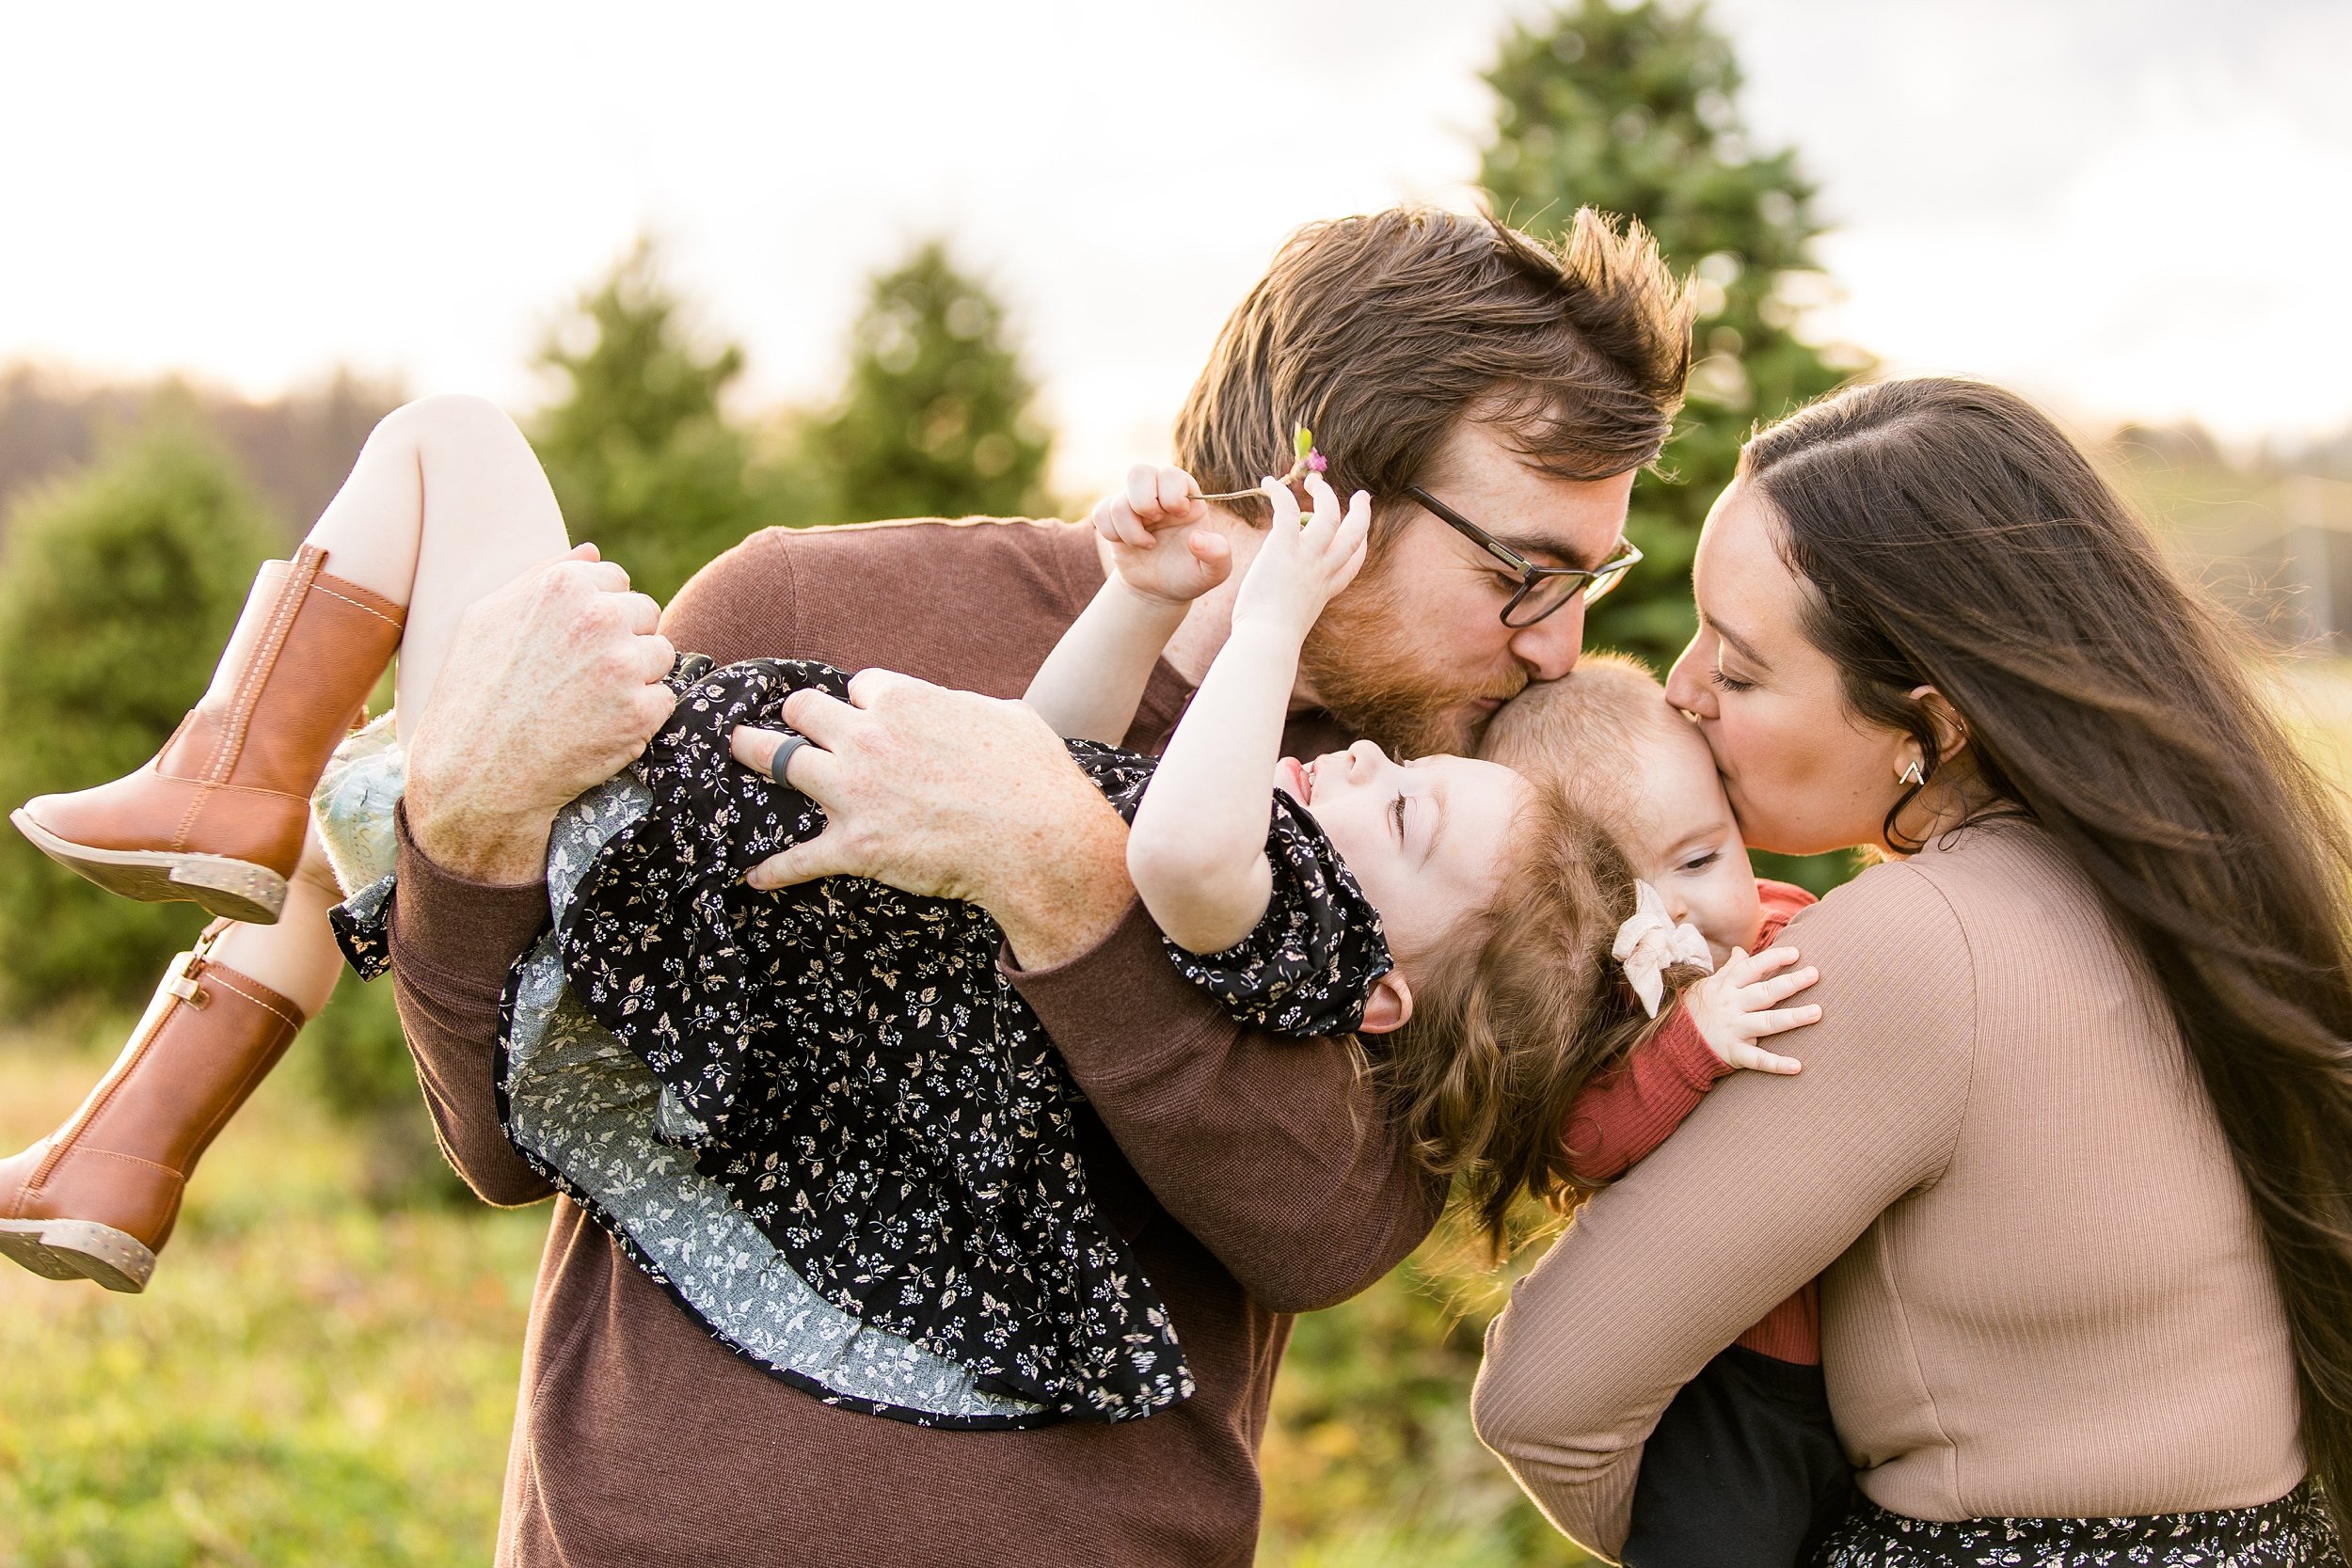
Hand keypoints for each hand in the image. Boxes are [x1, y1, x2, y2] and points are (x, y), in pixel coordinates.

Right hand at [404, 543, 674, 881]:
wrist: (475, 773)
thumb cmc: (473, 693)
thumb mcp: (489, 617)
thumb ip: (544, 576)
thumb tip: (593, 552)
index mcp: (564, 585)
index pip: (617, 581)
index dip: (598, 614)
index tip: (572, 645)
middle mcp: (599, 617)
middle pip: (645, 614)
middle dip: (623, 640)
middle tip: (581, 678)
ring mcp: (623, 665)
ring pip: (661, 655)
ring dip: (637, 677)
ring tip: (589, 702)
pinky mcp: (641, 711)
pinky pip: (664, 699)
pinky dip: (641, 715)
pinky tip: (600, 727)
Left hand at [726, 669, 1132, 967]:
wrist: (1037, 839)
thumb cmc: (1033, 776)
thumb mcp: (1007, 716)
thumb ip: (969, 707)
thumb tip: (968, 711)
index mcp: (903, 700)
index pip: (860, 685)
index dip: (864, 701)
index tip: (868, 714)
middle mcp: (867, 738)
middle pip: (806, 709)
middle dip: (800, 715)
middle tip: (793, 721)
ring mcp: (854, 791)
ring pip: (781, 760)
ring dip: (756, 754)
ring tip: (739, 749)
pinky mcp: (853, 846)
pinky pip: (796, 858)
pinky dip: (773, 870)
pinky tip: (753, 877)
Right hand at [1089, 464, 1231, 607]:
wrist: (1160, 590)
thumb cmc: (1190, 575)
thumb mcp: (1215, 571)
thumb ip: (1218, 554)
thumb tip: (1197, 538)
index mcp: (1186, 496)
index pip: (1171, 474)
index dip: (1171, 494)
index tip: (1178, 515)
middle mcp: (1157, 494)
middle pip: (1138, 472)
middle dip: (1143, 502)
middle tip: (1155, 521)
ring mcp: (1133, 505)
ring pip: (1117, 500)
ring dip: (1129, 529)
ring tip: (1147, 545)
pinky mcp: (1113, 518)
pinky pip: (1100, 512)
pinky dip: (1111, 533)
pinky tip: (1126, 545)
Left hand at [1229, 471, 1369, 638]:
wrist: (1267, 641)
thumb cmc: (1269, 640)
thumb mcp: (1290, 623)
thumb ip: (1291, 608)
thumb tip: (1276, 613)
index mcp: (1326, 590)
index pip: (1353, 564)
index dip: (1361, 545)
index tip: (1362, 534)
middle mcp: (1322, 570)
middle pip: (1355, 534)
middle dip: (1361, 512)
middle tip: (1361, 495)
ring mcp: (1307, 558)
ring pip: (1329, 515)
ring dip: (1325, 493)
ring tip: (1314, 480)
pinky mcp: (1284, 548)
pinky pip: (1288, 510)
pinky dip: (1279, 494)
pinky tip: (1268, 483)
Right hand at [1681, 945, 1819, 1074]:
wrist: (1674, 1043)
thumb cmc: (1696, 1010)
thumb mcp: (1709, 985)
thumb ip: (1730, 969)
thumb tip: (1741, 950)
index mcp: (1727, 987)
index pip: (1752, 968)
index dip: (1773, 959)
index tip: (1796, 953)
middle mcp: (1732, 1006)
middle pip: (1764, 992)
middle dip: (1790, 983)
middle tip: (1815, 974)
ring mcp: (1734, 1029)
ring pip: (1767, 1022)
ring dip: (1793, 1017)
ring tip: (1817, 1012)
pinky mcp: (1734, 1053)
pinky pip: (1757, 1059)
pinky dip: (1777, 1064)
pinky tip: (1797, 1066)